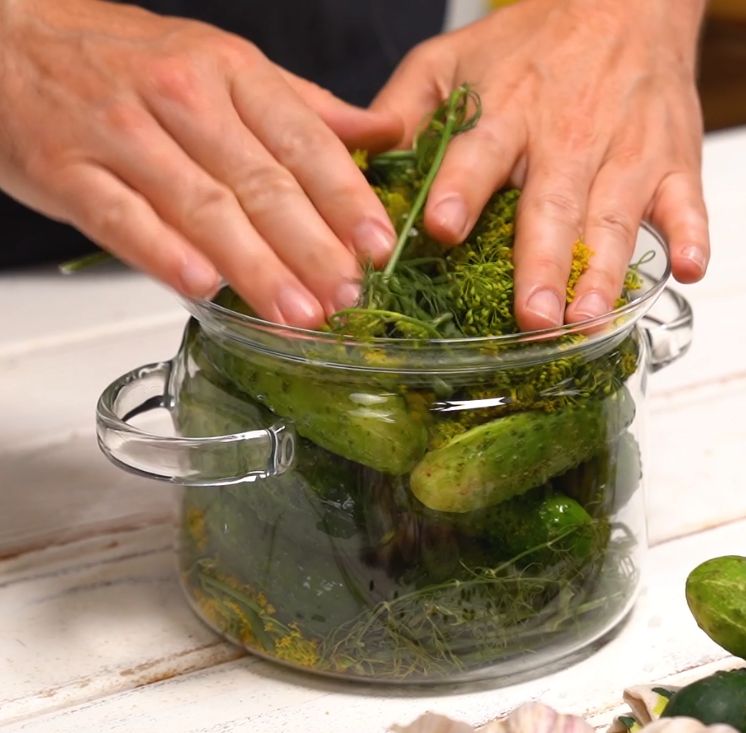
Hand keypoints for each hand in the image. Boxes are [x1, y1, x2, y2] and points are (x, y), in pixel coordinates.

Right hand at [0, 0, 401, 326]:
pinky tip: (205, 288)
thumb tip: (383, 133)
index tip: (377, 246)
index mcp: (229, 70)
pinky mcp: (69, 171)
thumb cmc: (125, 58)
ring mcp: (121, 133)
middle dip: (311, 247)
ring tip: (297, 314)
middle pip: (260, 181)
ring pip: (202, 207)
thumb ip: (305, 107)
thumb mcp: (223, 63)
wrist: (7, 40)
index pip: (304, 140)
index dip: (346, 198)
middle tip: (347, 296)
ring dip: (255, 267)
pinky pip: (123, 218)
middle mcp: (180, 96)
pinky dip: (165, 253)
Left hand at [373, 0, 709, 330]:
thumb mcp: (450, 59)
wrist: (621, 4)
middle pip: (551, 204)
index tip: (443, 229)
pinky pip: (685, 201)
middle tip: (531, 317)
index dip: (461, 190)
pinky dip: (689, 235)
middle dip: (540, 263)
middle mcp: (566, 136)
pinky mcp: (671, 160)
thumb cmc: (528, 45)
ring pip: (613, 216)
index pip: (478, 154)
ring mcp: (625, 151)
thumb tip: (361, 156)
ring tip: (587, 319)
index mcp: (506, 113)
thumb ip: (403, 107)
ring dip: (604, 270)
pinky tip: (685, 270)